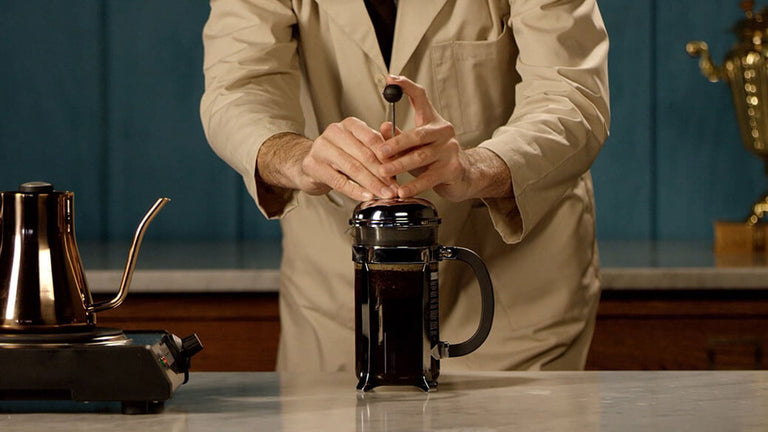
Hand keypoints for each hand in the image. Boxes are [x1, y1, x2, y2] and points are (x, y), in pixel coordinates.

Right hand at [300, 117, 397, 200]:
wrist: (311, 165)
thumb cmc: (340, 156)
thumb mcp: (360, 149)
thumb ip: (379, 150)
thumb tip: (400, 158)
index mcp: (350, 125)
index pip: (372, 139)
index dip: (387, 157)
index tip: (399, 171)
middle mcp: (335, 132)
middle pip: (364, 155)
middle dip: (382, 174)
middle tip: (394, 188)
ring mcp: (321, 147)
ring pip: (352, 168)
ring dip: (372, 184)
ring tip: (384, 194)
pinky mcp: (313, 165)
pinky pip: (338, 181)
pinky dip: (355, 190)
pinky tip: (366, 196)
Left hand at [375, 75, 512, 200]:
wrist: (464, 176)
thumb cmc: (434, 159)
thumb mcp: (415, 146)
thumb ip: (399, 137)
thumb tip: (383, 126)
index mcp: (433, 121)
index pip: (421, 97)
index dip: (405, 86)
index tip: (391, 79)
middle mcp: (443, 132)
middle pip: (417, 135)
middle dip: (396, 144)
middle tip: (379, 152)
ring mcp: (450, 150)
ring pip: (421, 157)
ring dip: (400, 166)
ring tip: (384, 173)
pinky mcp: (453, 169)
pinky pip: (429, 178)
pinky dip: (414, 186)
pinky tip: (402, 191)